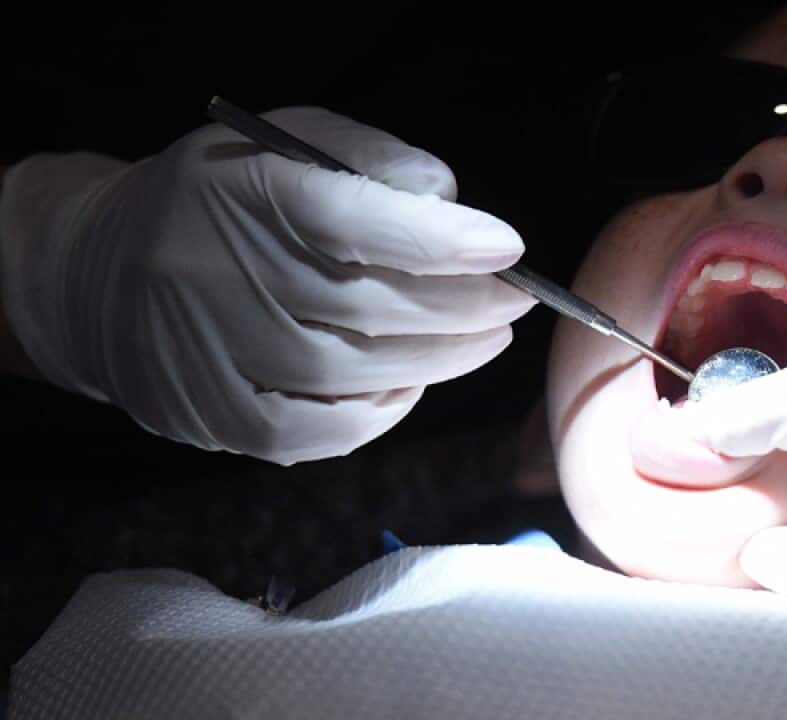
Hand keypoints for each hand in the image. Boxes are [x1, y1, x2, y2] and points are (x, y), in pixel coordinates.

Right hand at [0, 107, 534, 464]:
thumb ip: (371, 159)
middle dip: (463, 308)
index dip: (443, 240)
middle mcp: (218, 274)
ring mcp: (211, 355)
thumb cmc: (223, 201)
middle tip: (517, 301)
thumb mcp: (286, 145)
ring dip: (440, 360)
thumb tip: (449, 200)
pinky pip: (319, 432)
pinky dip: (381, 412)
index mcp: (243, 191)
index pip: (356, 219)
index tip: (506, 247)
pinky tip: (412, 383)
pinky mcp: (214, 416)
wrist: (100, 273)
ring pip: (354, 374)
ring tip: (486, 338)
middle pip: (370, 307)